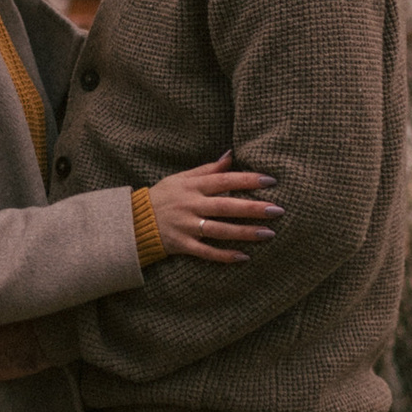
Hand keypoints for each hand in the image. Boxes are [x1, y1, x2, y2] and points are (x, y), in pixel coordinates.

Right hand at [145, 157, 279, 265]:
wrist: (134, 221)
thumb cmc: (163, 196)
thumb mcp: (181, 178)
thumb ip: (207, 169)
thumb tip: (231, 155)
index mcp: (192, 186)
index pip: (224, 180)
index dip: (247, 180)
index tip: (270, 180)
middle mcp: (190, 205)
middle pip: (226, 206)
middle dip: (253, 208)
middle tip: (277, 210)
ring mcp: (186, 226)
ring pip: (220, 230)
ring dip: (245, 233)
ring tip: (269, 234)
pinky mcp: (182, 245)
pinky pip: (206, 252)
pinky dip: (224, 256)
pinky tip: (244, 257)